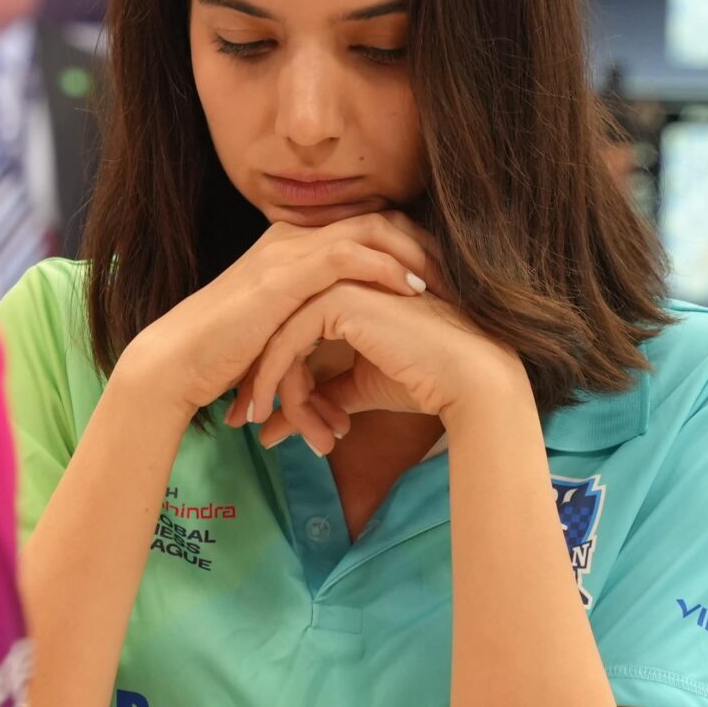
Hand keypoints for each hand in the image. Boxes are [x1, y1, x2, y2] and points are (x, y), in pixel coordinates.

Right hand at [112, 213, 435, 437]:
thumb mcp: (282, 330)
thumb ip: (315, 322)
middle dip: (426, 245)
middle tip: (462, 277)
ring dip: (417, 254)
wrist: (178, 362)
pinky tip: (415, 290)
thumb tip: (354, 342)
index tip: (447, 278)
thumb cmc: (225, 356)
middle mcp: (293, 237)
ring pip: (371, 229)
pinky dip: (388, 268)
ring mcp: (288, 250)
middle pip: (379, 219)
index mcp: (295, 246)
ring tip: (448, 285)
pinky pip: (349, 255)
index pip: (368, 227)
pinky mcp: (284, 273)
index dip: (412, 246)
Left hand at [241, 279, 529, 447]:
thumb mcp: (361, 387)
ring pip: (278, 335)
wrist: (466, 379)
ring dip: (265, 385)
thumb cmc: (424, 380)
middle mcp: (338, 277)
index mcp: (346, 288)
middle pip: (278, 329)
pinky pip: (289, 339)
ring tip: (259, 428)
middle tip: (240, 421)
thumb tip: (277, 429)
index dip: (271, 373)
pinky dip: (275, 379)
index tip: (256, 416)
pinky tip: (273, 416)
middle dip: (256, 379)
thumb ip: (324, 395)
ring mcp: (338, 281)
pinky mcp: (339, 297)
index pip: (291, 328)